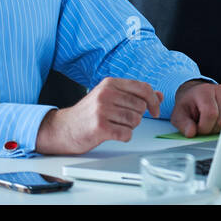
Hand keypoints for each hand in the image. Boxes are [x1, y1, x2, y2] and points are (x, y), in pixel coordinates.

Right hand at [34, 77, 162, 154]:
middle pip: (141, 106)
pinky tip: (114, 134)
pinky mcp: (100, 127)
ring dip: (129, 127)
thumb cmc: (87, 114)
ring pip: (135, 120)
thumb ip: (134, 95)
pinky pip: (126, 134)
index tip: (154, 110)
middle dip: (136, 116)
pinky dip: (124, 136)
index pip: (143, 88)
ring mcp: (102, 110)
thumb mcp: (110, 97)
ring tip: (115, 126)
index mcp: (110, 83)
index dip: (153, 100)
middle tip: (122, 120)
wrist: (62, 129)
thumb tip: (159, 96)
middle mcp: (106, 94)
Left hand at [170, 79, 220, 136]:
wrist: (194, 93)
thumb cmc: (187, 104)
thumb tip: (191, 133)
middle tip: (204, 125)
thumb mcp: (178, 114)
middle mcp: (220, 90)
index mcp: (204, 91)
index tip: (198, 129)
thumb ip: (183, 124)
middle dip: (212, 128)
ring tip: (211, 122)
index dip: (204, 127)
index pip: (211, 114)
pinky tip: (218, 119)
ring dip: (220, 127)